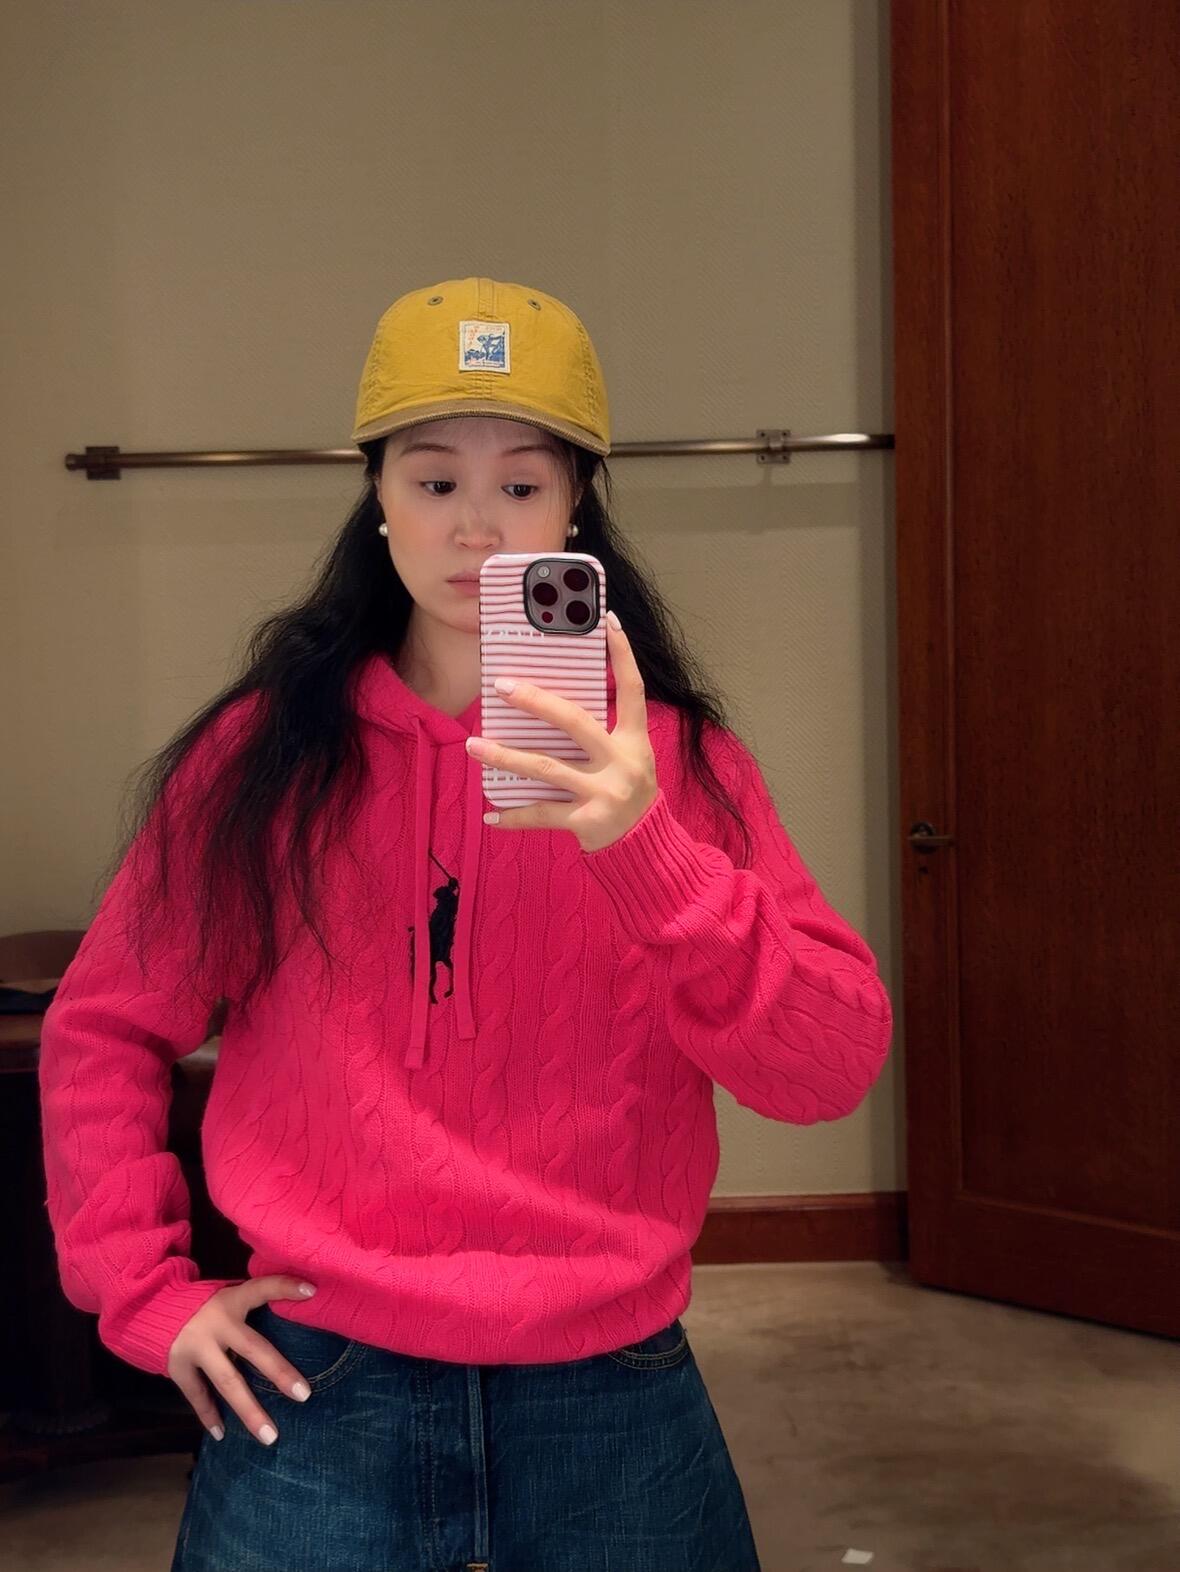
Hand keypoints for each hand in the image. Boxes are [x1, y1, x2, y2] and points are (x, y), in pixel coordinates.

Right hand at [167, 1275, 318, 1445]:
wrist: (153, 1308)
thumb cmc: (206, 1307)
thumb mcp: (228, 1297)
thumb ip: (252, 1306)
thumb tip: (297, 1311)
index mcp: (232, 1300)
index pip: (262, 1288)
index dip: (286, 1287)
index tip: (312, 1291)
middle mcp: (215, 1323)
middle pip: (252, 1349)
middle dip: (279, 1372)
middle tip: (304, 1395)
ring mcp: (195, 1346)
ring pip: (227, 1382)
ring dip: (249, 1410)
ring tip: (270, 1436)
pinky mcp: (178, 1367)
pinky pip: (198, 1395)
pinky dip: (209, 1414)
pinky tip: (222, 1433)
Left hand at [466, 612, 658, 852]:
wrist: (645, 844)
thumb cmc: (627, 790)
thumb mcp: (629, 756)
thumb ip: (602, 732)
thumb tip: (547, 703)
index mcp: (635, 739)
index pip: (632, 688)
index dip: (622, 654)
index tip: (606, 621)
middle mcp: (622, 761)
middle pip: (574, 722)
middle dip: (535, 701)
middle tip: (500, 686)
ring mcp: (604, 792)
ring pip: (545, 767)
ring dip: (505, 757)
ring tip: (473, 745)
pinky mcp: (586, 821)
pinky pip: (541, 814)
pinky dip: (513, 816)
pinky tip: (490, 814)